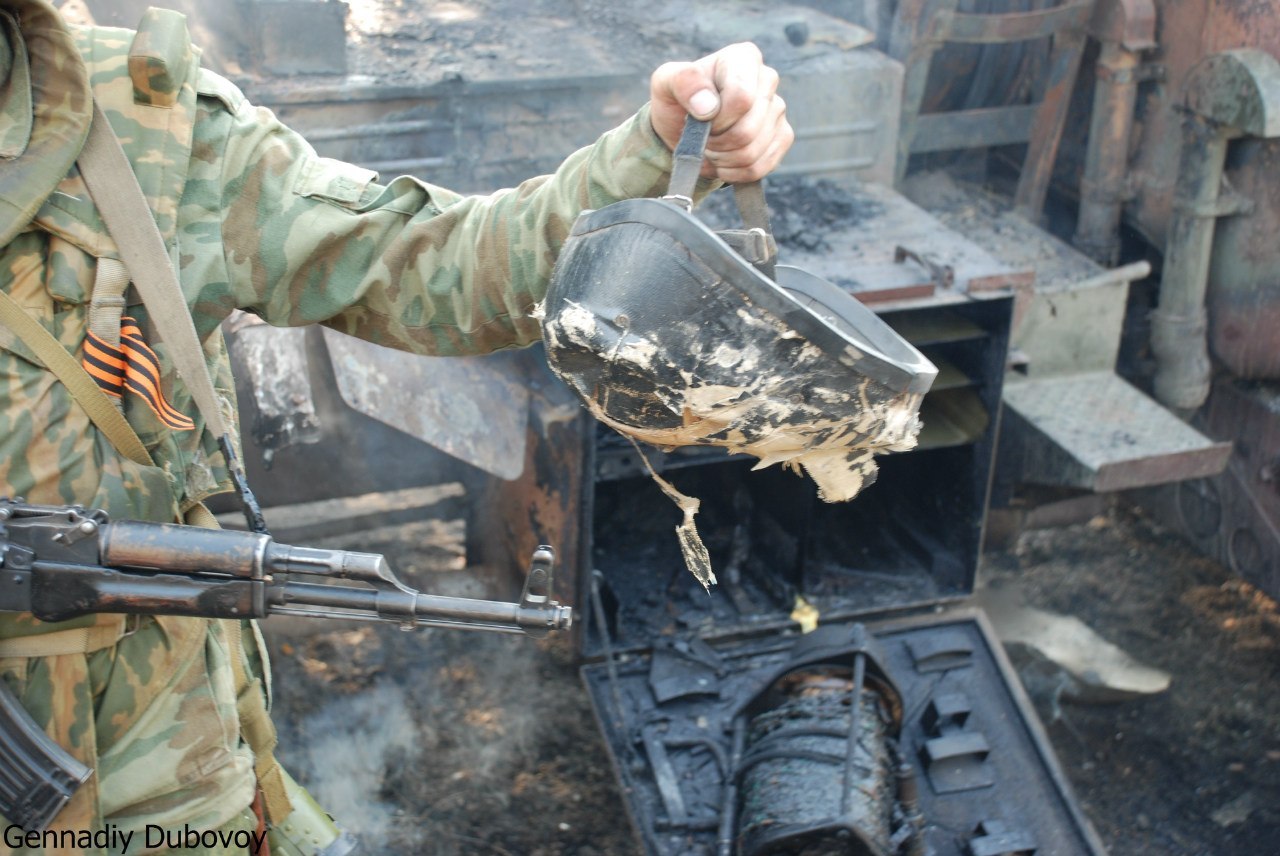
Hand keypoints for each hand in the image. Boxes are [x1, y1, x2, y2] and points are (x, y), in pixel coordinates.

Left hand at [649, 42, 792, 183]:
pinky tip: (722, 159)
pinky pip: (758, 168)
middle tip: (701, 137)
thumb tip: (708, 105)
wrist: (684, 127)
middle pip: (747, 131)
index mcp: (744, 59)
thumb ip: (683, 83)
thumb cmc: (677, 99)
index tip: (700, 119)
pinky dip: (732, 172)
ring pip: (752, 153)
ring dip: (722, 159)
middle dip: (716, 142)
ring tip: (709, 146)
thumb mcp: (666, 82)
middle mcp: (767, 80)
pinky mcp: (782, 137)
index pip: (742, 98)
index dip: (718, 120)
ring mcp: (778, 110)